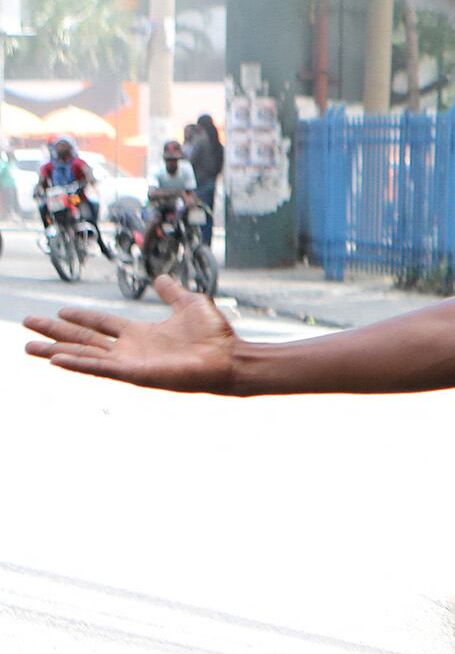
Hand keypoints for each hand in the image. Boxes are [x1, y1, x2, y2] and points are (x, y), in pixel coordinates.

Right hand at [23, 278, 241, 393]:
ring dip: (56, 351)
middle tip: (28, 324)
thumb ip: (172, 293)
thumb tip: (162, 278)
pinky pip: (100, 368)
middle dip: (56, 333)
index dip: (81, 318)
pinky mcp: (134, 374)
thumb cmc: (214, 336)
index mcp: (140, 333)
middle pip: (84, 340)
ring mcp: (129, 363)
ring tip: (28, 347)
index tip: (60, 311)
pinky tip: (56, 358)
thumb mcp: (190, 304)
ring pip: (84, 355)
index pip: (102, 324)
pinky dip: (78, 364)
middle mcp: (129, 349)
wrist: (228, 357)